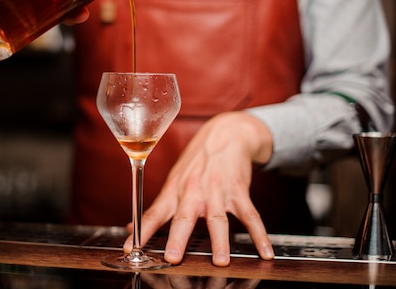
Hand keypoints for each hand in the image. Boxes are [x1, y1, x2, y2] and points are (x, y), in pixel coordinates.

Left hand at [125, 111, 275, 265]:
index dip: (141, 231)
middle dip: (177, 238)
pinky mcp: (238, 190)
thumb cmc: (197, 162)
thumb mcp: (174, 181)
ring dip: (219, 241)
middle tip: (173, 257)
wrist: (225, 135)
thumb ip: (157, 208)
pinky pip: (250, 215)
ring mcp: (216, 191)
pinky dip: (259, 235)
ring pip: (218, 219)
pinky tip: (265, 251)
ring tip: (220, 261)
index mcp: (174, 191)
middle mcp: (193, 192)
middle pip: (183, 217)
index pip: (153, 214)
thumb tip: (132, 228)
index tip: (131, 249)